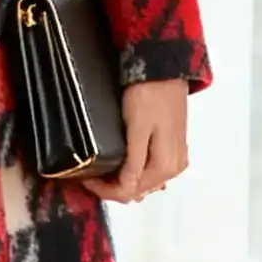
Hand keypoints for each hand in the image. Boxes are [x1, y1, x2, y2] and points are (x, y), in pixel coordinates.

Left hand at [83, 79, 189, 202]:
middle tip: (91, 176)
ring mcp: (176, 159)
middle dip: (113, 187)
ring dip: (124, 181)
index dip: (104, 191)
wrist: (164, 69)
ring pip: (146, 182)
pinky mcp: (174, 148)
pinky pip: (153, 171)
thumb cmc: (148, 95)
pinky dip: (136, 172)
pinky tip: (123, 165)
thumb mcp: (137, 129)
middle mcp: (174, 168)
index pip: (130, 192)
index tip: (85, 179)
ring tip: (103, 171)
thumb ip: (134, 162)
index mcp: (165, 167)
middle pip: (139, 190)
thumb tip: (127, 189)